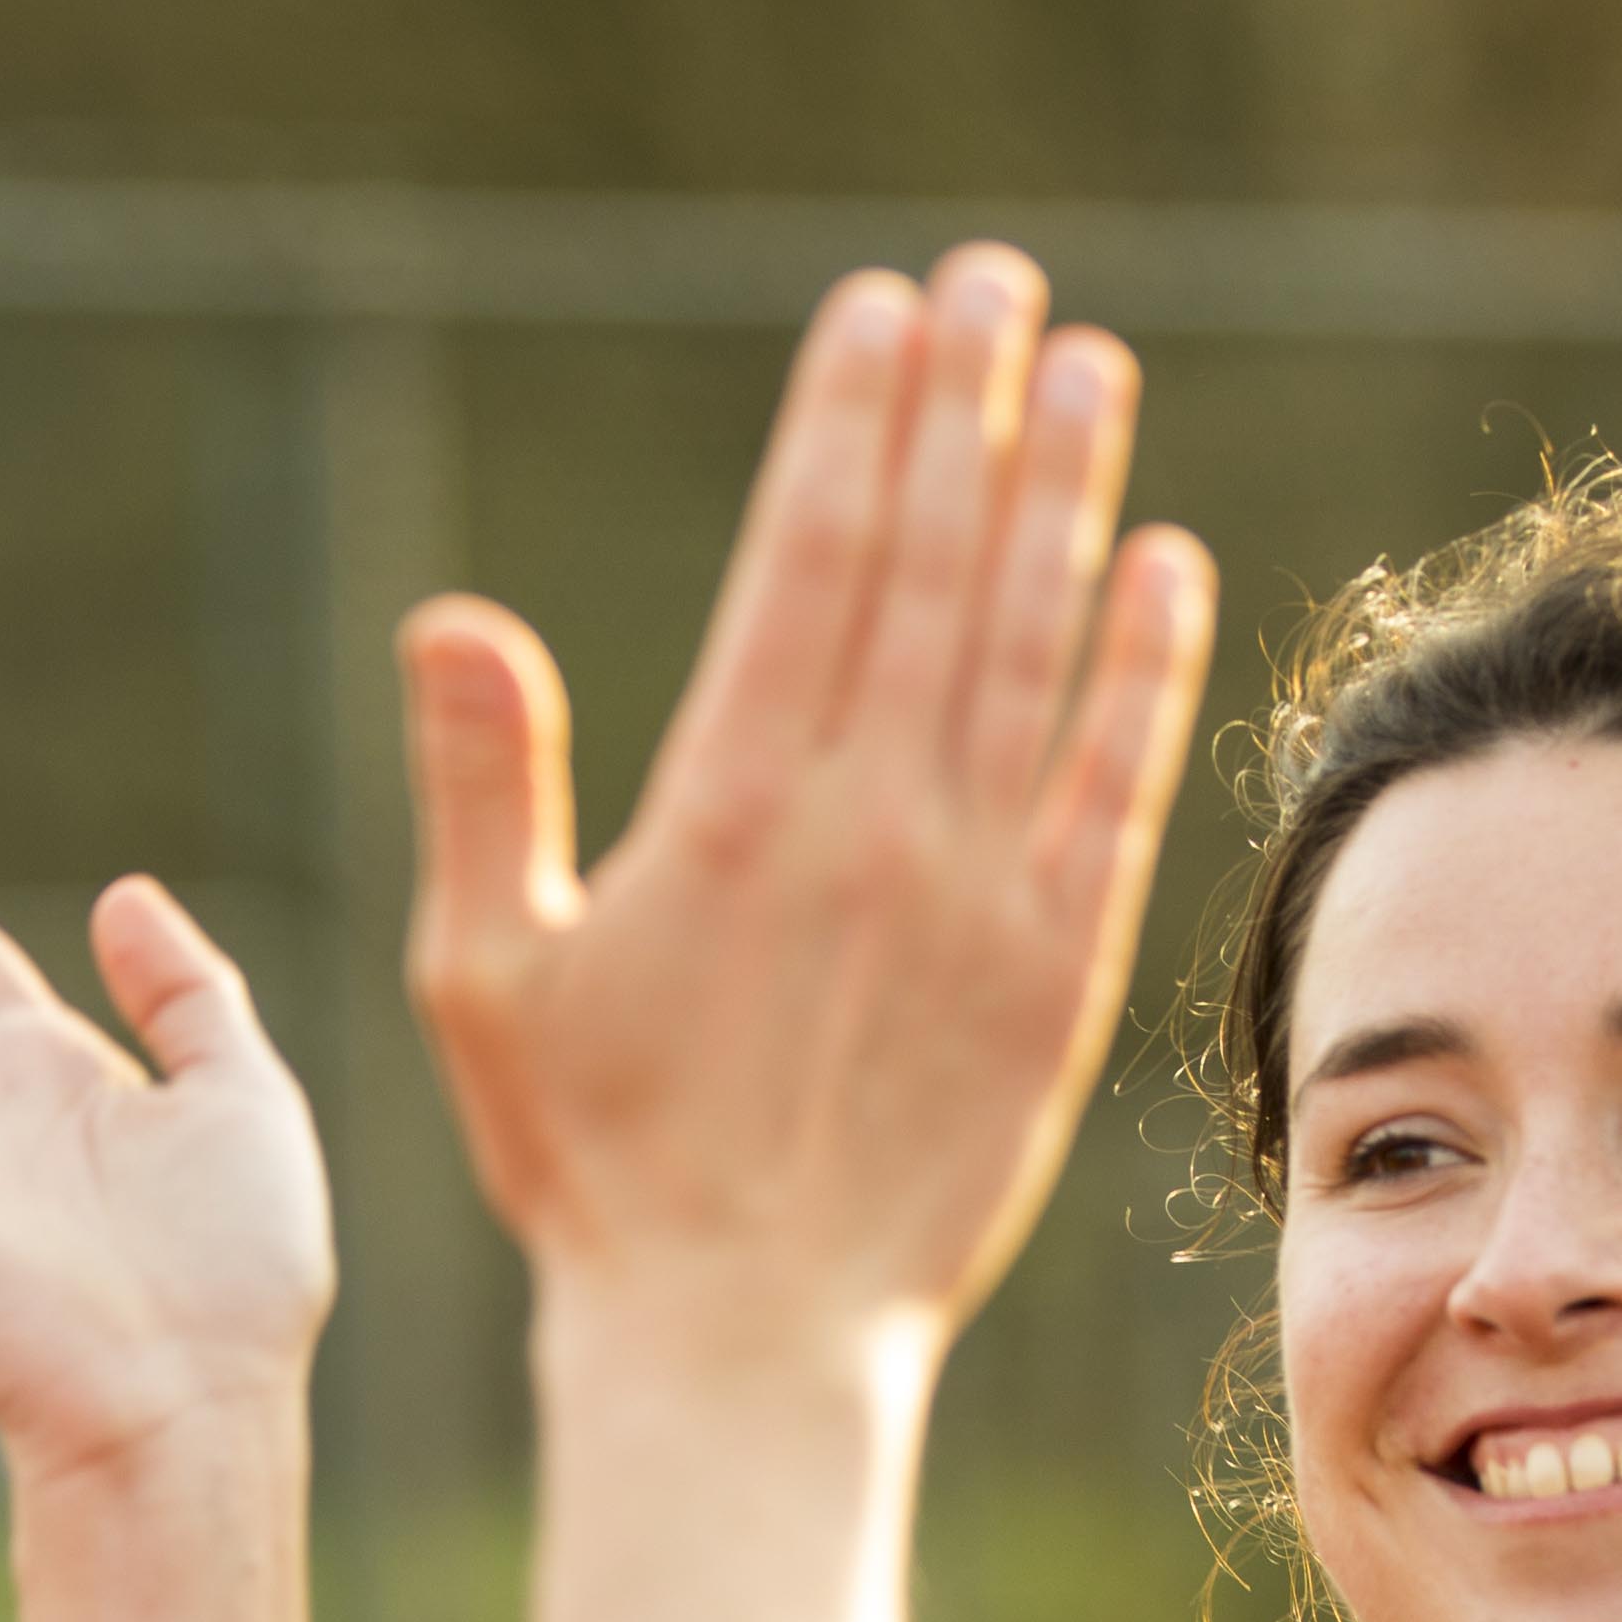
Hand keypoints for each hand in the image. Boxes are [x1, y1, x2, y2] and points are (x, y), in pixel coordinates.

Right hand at [402, 245, 1215, 1387]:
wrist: (744, 1338)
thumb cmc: (595, 1166)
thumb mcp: (488, 981)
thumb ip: (485, 793)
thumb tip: (455, 620)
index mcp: (733, 812)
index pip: (811, 563)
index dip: (853, 423)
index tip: (882, 311)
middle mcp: (870, 828)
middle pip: (935, 569)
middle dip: (967, 410)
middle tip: (995, 283)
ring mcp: (978, 896)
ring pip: (1032, 647)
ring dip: (1063, 495)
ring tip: (1088, 365)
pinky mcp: (1057, 975)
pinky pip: (1114, 788)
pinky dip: (1143, 670)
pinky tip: (1166, 565)